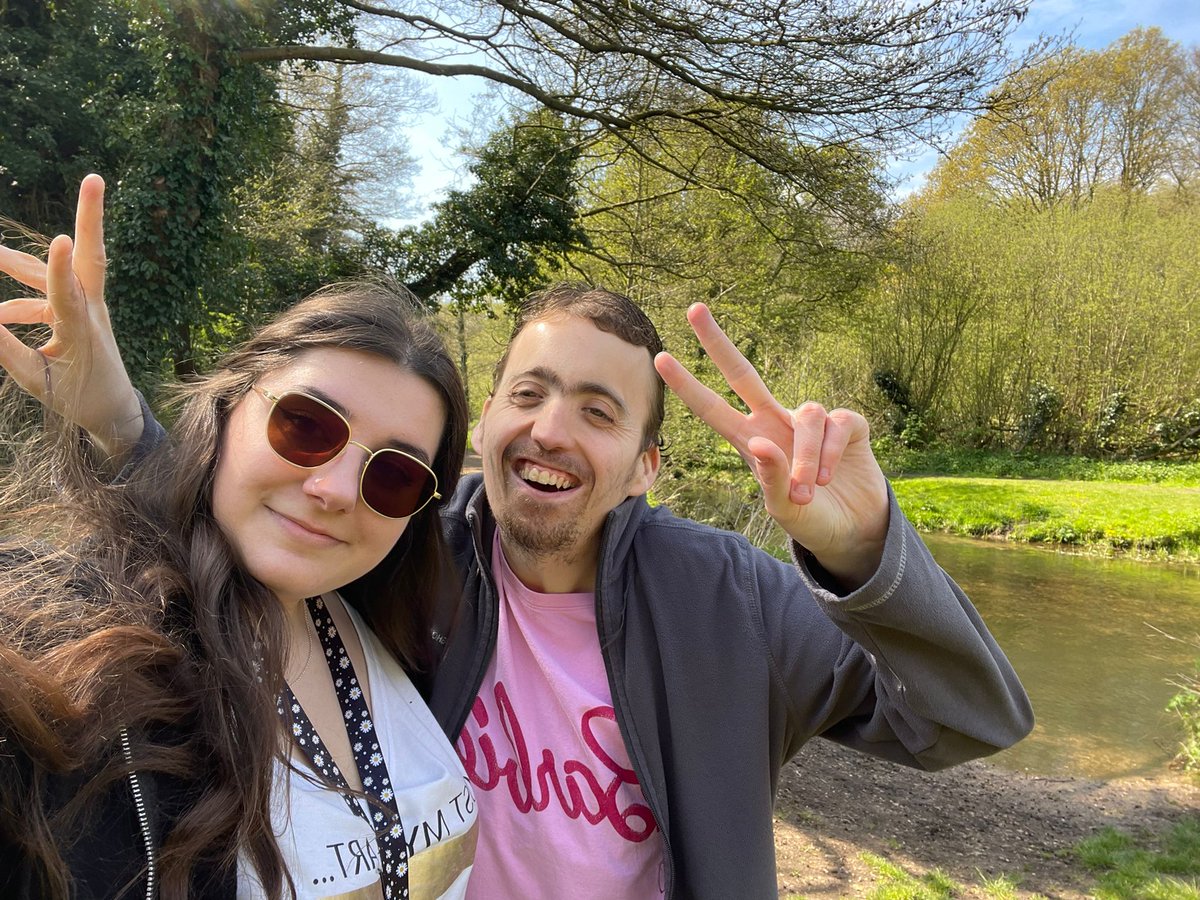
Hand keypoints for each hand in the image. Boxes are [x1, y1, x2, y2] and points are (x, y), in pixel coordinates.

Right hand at [0, 174, 142, 459]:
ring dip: (18, 262)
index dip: (61, 269)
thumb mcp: (36, 379)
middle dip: (90, 216)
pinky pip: (45, 295)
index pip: (70, 295)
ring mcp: (86, 306)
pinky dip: (17, 302)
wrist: (112, 409)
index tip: (63, 240)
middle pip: (90, 256)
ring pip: (55, 272)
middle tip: (94, 178)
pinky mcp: (78, 309)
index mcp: (82, 330)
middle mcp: (90, 309)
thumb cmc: (77, 397)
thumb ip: (4, 347)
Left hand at [654, 303, 888, 587]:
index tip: (660, 358)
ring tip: (806, 491)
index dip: (688, 386)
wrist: (855, 530)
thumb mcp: (784, 508)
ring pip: (806, 415)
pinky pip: (836, 424)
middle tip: (694, 309)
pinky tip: (830, 475)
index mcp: (752, 442)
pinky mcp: (846, 424)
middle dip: (717, 342)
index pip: (713, 408)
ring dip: (805, 456)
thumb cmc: (811, 518)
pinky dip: (829, 452)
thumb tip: (760, 442)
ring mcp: (810, 421)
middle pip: (743, 374)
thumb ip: (770, 478)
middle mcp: (776, 422)